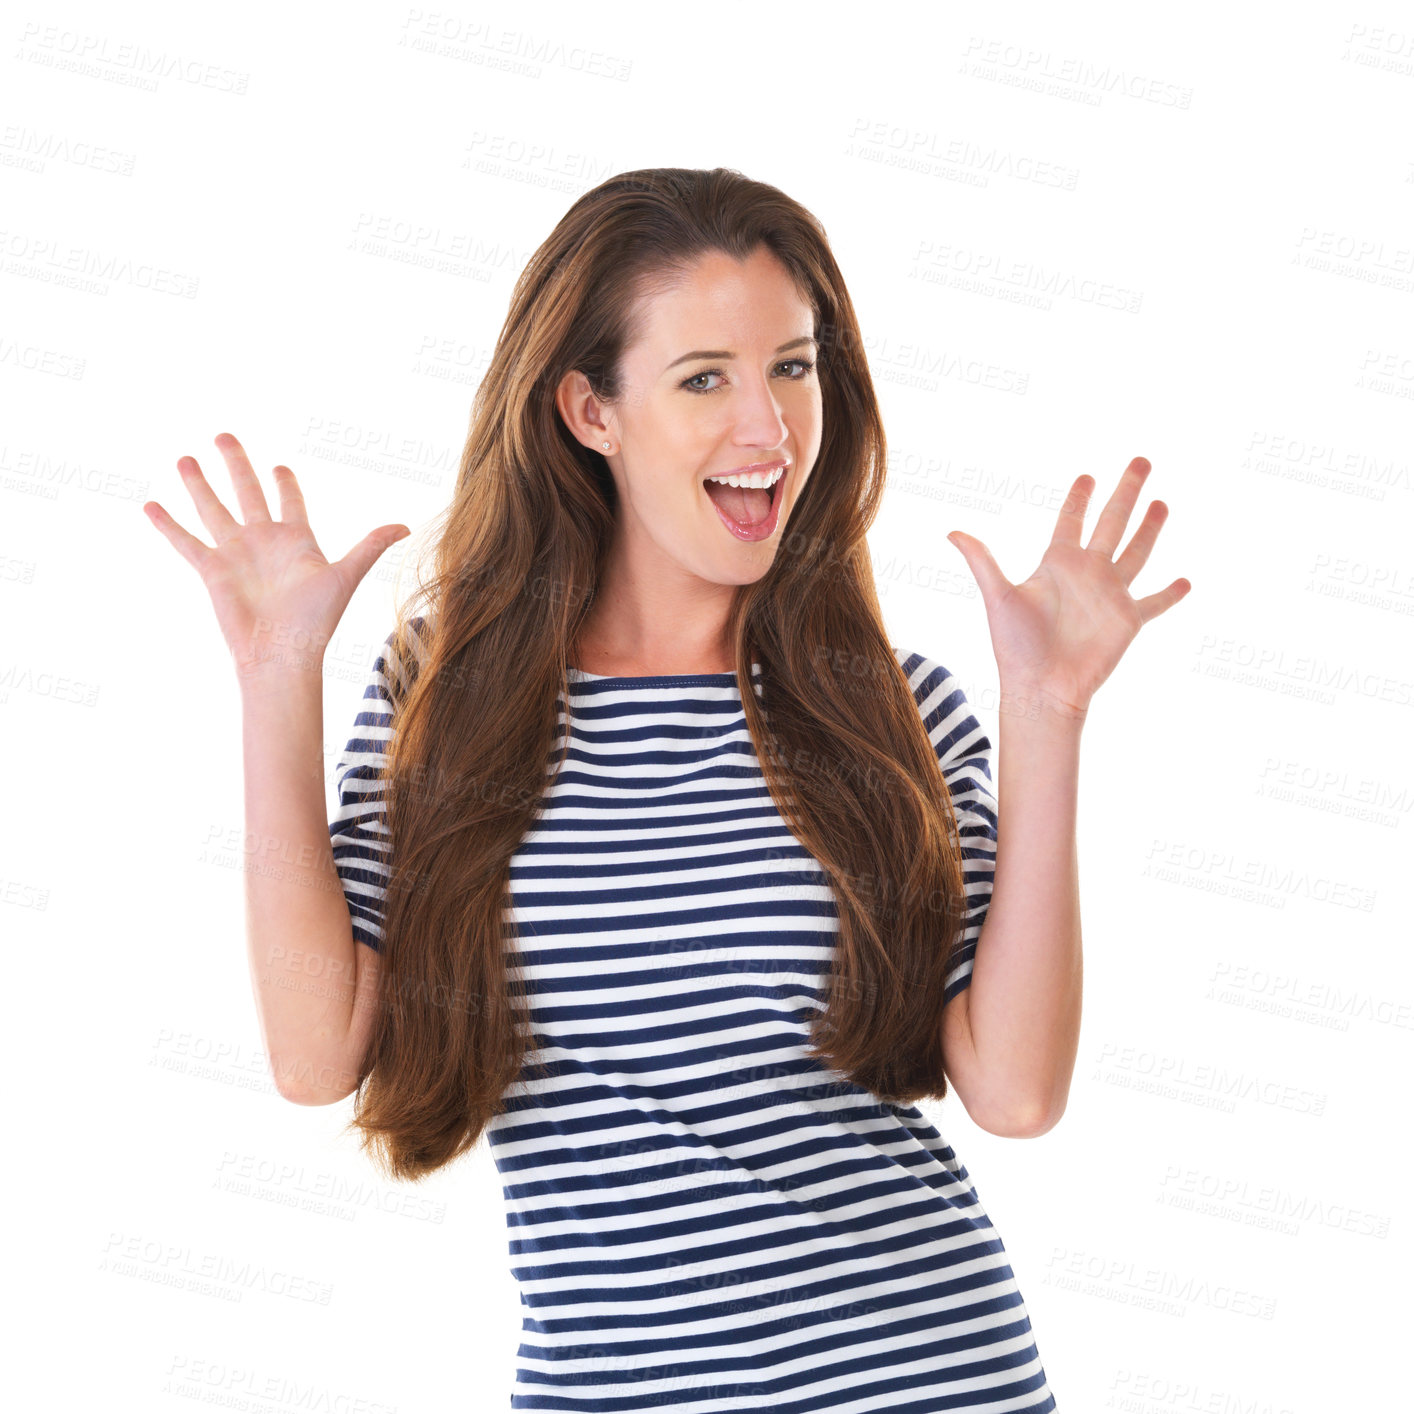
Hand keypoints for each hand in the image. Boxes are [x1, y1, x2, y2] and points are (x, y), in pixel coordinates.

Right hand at [143, 432, 410, 682]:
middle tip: (224, 435)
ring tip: (185, 458)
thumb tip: (406, 526)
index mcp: (296, 539)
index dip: (284, 483)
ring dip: (198, 484)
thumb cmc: (316, 621)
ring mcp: (235, 554)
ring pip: (213, 509)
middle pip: (246, 492)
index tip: (279, 467)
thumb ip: (370, 547)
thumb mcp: (345, 576)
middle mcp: (263, 541)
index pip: (289, 501)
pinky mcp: (212, 571)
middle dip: (236, 464)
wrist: (282, 653)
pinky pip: (186, 542)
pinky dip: (167, 525)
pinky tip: (150, 504)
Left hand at [946, 456, 1189, 719]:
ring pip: (1138, 551)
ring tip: (1162, 503)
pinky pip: (1155, 603)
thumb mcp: (998, 596)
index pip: (1071, 520)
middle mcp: (1087, 573)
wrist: (1041, 688)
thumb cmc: (1016, 646)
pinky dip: (1171, 593)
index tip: (1087, 476)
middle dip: (1127, 491)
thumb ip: (982, 561)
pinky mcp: (1128, 620)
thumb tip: (951, 530)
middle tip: (1141, 460)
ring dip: (1151, 528)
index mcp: (1057, 563)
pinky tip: (1186, 581)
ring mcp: (1110, 595)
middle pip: (1112, 522)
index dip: (1079, 498)